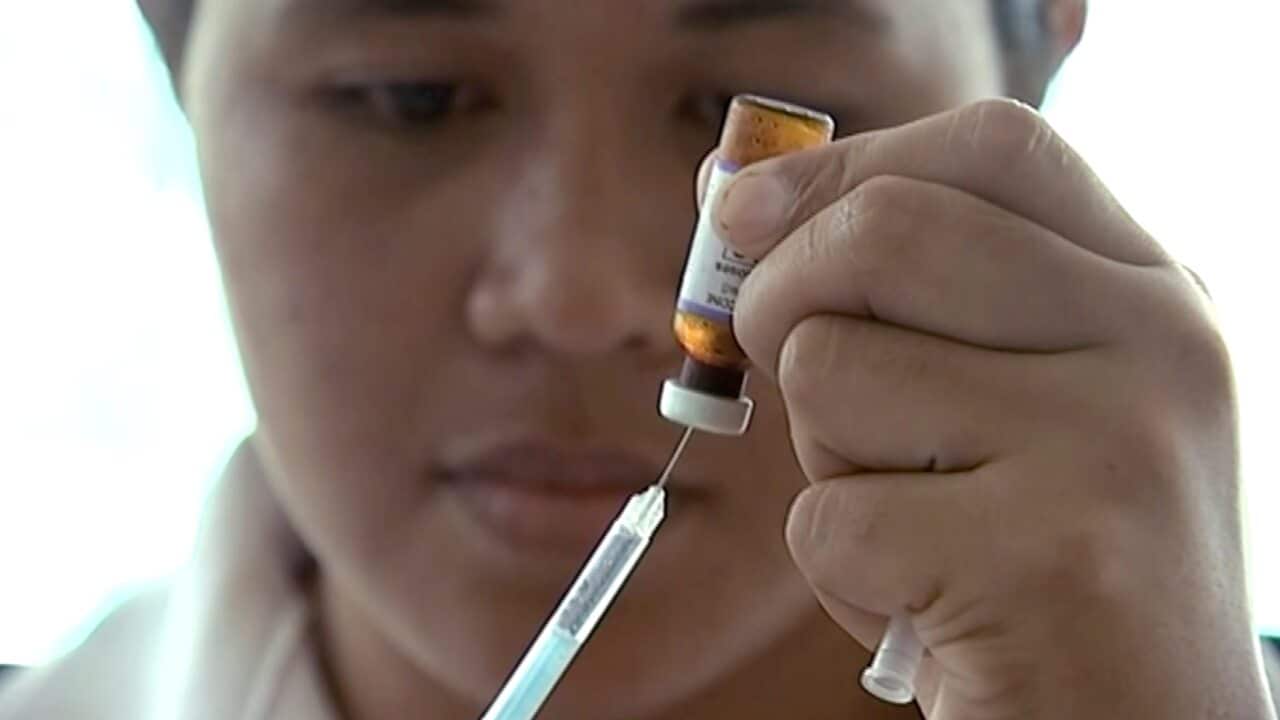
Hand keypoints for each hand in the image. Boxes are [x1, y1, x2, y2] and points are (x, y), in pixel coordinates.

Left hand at [712, 99, 1273, 718]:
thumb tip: (731, 190)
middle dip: (782, 303)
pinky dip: (843, 573)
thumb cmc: (1043, 563)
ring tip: (921, 524)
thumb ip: (908, 293)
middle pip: (883, 230)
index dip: (840, 164)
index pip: (989, 148)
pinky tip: (931, 605)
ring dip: (829, 461)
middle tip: (791, 381)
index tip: (739, 209)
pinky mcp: (1045, 561)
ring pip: (831, 371)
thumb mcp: (1014, 402)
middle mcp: (1155, 346)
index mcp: (1149, 294)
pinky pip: (828, 516)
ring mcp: (1110, 446)